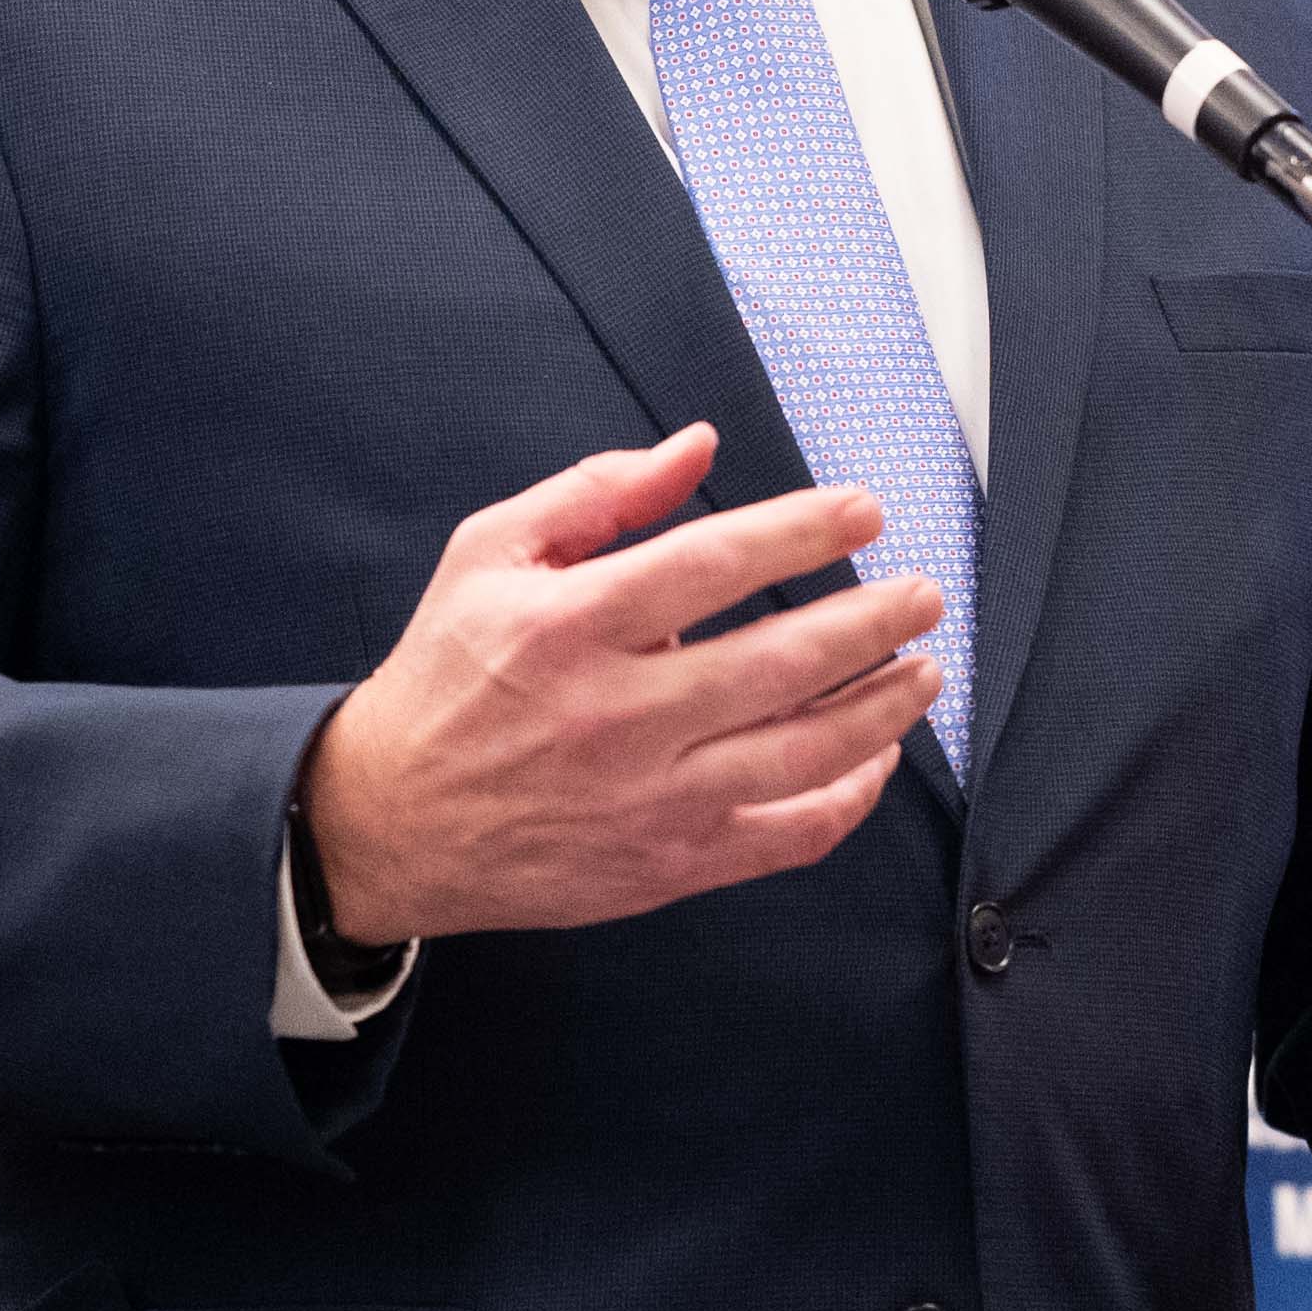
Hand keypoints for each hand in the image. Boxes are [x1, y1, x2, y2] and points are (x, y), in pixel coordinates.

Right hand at [298, 422, 942, 942]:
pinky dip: (848, 798)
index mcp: (571, 627)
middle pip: (780, 661)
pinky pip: (786, 837)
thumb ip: (596, 494)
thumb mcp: (488, 556)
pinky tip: (876, 758)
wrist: (386, 822)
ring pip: (802, 754)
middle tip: (923, 592)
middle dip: (874, 620)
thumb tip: (697, 447)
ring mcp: (648, 799)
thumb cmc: (446, 678)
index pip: (714, 563)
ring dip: (882, 708)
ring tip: (924, 670)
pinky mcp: (667, 864)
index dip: (803, 530)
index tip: (863, 511)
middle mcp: (617, 715)